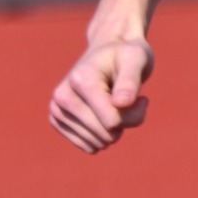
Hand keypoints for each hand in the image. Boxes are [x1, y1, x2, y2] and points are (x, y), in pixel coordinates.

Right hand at [49, 36, 153, 152]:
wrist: (106, 51)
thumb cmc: (125, 55)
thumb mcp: (136, 60)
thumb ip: (130, 81)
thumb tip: (122, 103)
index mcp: (80, 80)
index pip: (113, 121)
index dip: (135, 114)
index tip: (140, 97)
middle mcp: (62, 95)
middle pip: (106, 134)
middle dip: (125, 122)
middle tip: (127, 100)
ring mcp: (57, 108)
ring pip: (98, 142)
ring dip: (114, 130)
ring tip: (113, 104)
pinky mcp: (57, 119)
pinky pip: (88, 146)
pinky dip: (102, 136)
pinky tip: (102, 115)